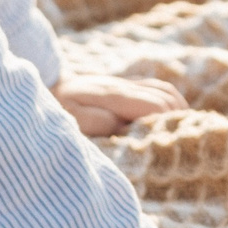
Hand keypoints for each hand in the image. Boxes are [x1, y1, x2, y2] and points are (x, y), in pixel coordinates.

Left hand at [54, 73, 185, 137]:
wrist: (45, 88)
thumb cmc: (56, 109)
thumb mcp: (72, 120)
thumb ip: (99, 123)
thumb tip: (127, 127)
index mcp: (113, 95)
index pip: (154, 105)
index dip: (167, 123)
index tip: (170, 143)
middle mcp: (123, 85)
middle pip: (165, 98)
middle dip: (177, 119)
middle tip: (183, 142)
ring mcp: (125, 83)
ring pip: (165, 90)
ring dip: (177, 110)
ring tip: (182, 132)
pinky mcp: (125, 85)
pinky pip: (158, 88)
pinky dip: (171, 102)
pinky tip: (172, 117)